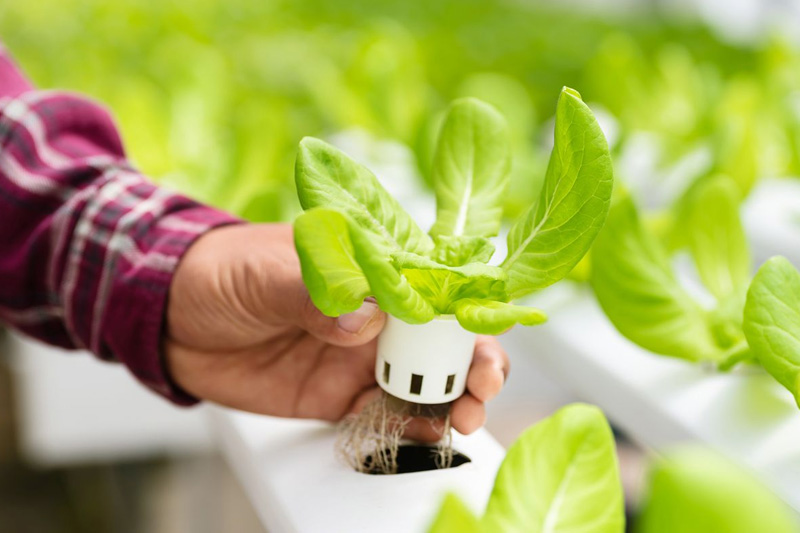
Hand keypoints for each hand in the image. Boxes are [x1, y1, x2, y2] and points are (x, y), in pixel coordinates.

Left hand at [165, 223, 509, 439]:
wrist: (170, 319)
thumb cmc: (221, 272)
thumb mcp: (266, 272)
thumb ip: (316, 291)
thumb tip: (364, 318)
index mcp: (366, 268)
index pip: (433, 284)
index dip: (467, 308)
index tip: (482, 335)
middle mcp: (373, 313)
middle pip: (440, 337)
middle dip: (472, 362)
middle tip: (481, 386)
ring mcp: (357, 356)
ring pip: (421, 379)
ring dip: (450, 399)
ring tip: (464, 417)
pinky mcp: (336, 394)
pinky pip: (383, 413)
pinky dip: (411, 425)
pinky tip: (426, 432)